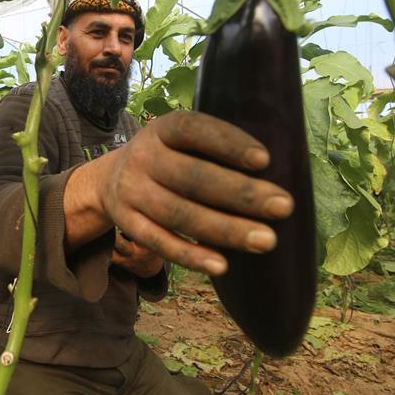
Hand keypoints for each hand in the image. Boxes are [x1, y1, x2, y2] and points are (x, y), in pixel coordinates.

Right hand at [65, 110, 293, 275]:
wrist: (110, 179)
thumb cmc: (170, 157)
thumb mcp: (181, 139)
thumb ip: (215, 147)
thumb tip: (279, 169)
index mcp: (162, 129)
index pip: (193, 129)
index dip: (227, 143)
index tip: (265, 160)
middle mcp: (143, 157)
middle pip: (191, 177)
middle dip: (241, 193)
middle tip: (284, 206)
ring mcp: (132, 192)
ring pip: (179, 213)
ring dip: (225, 230)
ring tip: (266, 240)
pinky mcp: (128, 223)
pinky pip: (160, 242)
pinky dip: (191, 256)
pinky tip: (222, 266)